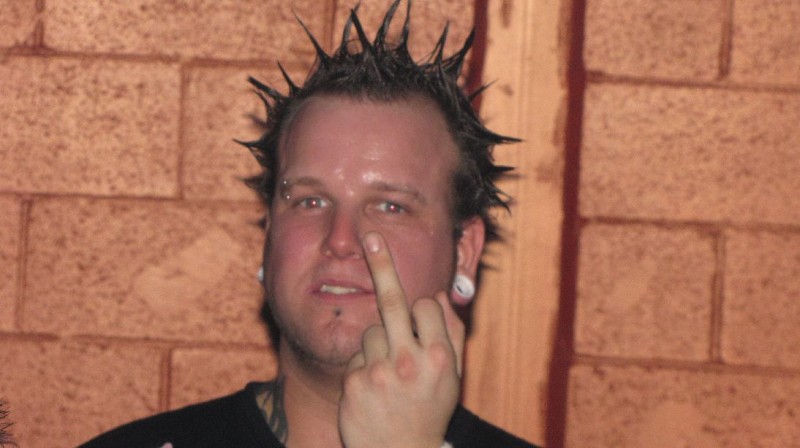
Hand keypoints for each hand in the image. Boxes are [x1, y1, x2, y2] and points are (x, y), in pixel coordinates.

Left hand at [338, 232, 464, 447]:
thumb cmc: (429, 410)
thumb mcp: (452, 377)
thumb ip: (451, 334)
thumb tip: (440, 294)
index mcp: (438, 358)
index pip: (426, 306)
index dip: (423, 308)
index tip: (420, 308)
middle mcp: (408, 362)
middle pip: (393, 300)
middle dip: (382, 264)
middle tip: (370, 236)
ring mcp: (377, 372)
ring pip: (372, 330)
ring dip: (380, 341)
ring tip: (390, 373)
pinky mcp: (353, 382)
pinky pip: (357, 354)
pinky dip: (364, 363)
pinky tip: (373, 388)